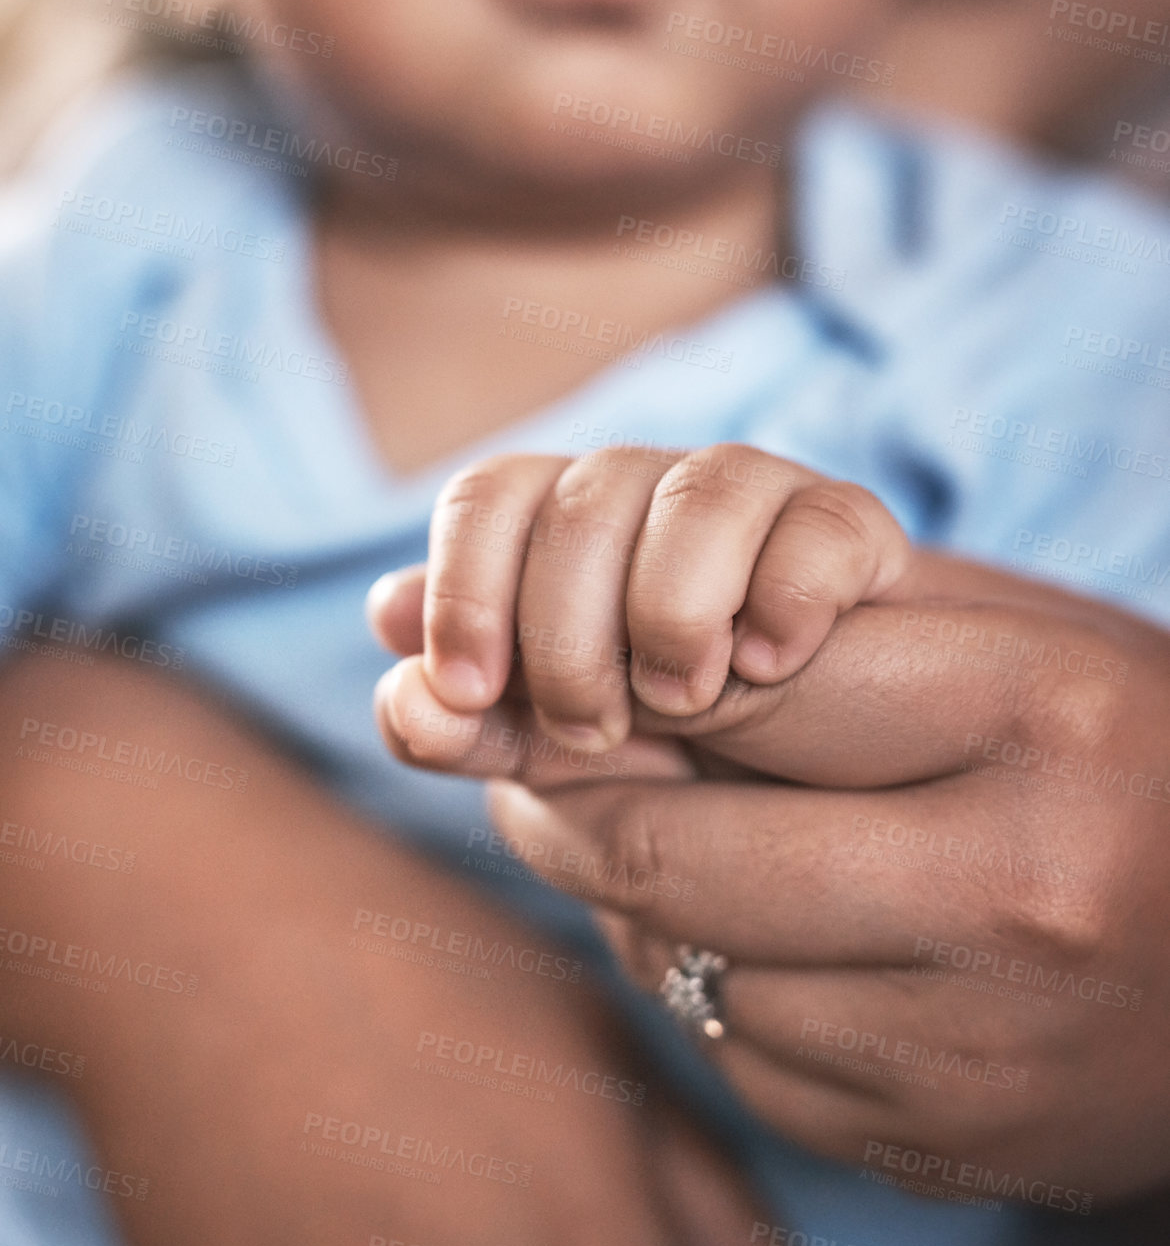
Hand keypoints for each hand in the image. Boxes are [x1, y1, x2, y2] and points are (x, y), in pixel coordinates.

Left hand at [373, 546, 1169, 1201]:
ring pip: (676, 964)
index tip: (562, 677)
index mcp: (1034, 714)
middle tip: (537, 772)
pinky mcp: (934, 1143)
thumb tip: (558, 646)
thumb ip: (794, 625)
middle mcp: (1010, 890)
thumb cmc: (1102, 753)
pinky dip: (713, 990)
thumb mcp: (983, 641)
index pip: (726, 683)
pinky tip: (776, 947)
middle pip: (661, 848)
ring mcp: (973, 1042)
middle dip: (560, 806)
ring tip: (683, 850)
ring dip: (635, 904)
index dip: (610, 675)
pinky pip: (736, 1054)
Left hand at [397, 443, 909, 746]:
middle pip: (579, 505)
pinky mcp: (842, 526)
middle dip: (568, 635)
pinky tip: (768, 663)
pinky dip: (786, 601)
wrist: (801, 754)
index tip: (471, 690)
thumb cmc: (650, 738)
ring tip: (684, 701)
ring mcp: (749, 497)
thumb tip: (403, 693)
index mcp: (552, 526)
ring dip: (672, 613)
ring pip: (698, 491)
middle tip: (592, 727)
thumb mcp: (541, 746)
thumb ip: (465, 724)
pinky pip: (818, 525)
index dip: (465, 587)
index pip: (487, 497)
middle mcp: (643, 491)